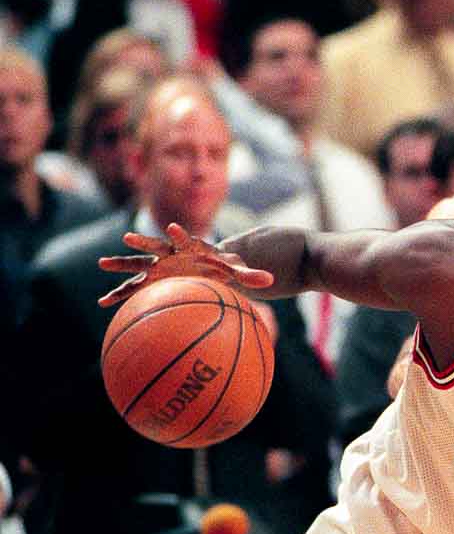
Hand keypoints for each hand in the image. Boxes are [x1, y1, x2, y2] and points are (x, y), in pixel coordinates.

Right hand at [97, 223, 274, 307]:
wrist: (206, 266)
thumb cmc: (222, 266)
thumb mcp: (236, 271)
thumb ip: (251, 274)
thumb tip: (272, 281)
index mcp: (190, 249)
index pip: (186, 239)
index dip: (180, 234)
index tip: (174, 228)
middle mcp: (170, 254)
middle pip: (154, 247)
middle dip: (142, 242)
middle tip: (127, 237)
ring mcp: (158, 267)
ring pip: (137, 265)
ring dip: (120, 265)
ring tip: (101, 264)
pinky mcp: (152, 280)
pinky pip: (133, 289)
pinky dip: (120, 295)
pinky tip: (104, 304)